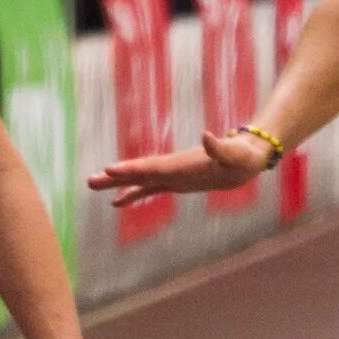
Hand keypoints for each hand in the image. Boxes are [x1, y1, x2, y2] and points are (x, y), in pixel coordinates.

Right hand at [89, 130, 274, 207]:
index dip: (133, 169)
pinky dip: (133, 195)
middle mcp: (174, 167)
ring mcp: (173, 174)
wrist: (247, 157)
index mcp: (183, 163)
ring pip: (140, 180)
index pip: (154, 167)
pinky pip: (150, 189)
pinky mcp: (177, 183)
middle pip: (140, 172)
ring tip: (93, 186)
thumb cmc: (244, 156)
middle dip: (116, 177)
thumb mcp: (235, 155)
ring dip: (117, 184)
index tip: (110, 169)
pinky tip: (116, 203)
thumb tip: (207, 135)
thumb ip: (220, 147)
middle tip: (90, 180)